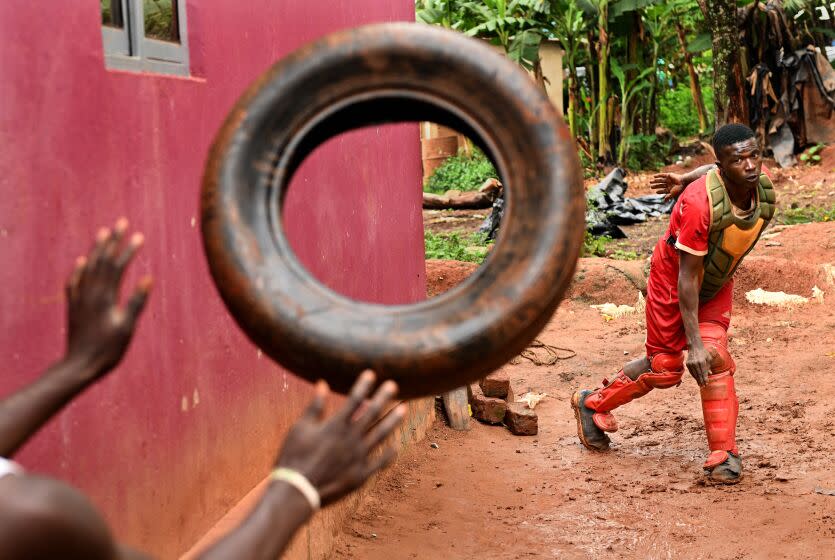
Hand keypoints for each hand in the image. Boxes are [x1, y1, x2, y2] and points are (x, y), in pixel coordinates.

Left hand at [65, 218, 151, 378]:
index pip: (118, 266)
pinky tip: (81, 262)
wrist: (80, 365)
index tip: (139, 235)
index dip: (128, 249)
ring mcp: (79, 298)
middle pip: (101, 260)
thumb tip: (148, 278)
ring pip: (87, 267)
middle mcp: (90, 293)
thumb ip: (137, 301)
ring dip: (96, 249)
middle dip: (112, 240)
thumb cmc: (108, 349)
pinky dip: (79, 269)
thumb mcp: (127, 327)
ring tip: (102, 233)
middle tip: (120, 222)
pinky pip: (74, 281)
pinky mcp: (73, 306)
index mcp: (105, 296)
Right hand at [276, 371, 405, 506]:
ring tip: (403, 409)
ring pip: (381, 434)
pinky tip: (396, 445)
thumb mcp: (300, 428)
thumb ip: (315, 406)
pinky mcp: (361, 475)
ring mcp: (358, 457)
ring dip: (393, 420)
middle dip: (383, 397)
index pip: (354, 399)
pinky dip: (389, 453)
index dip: (363, 385)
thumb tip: (322, 383)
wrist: (297, 491)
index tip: (371, 374)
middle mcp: (351, 439)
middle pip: (372, 413)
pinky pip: (380, 462)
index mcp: (335, 425)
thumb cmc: (294, 457)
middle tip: (394, 385)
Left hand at [650, 172, 684, 200]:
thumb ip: (668, 197)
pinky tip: (654, 176)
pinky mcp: (669, 175)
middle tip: (651, 187)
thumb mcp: (672, 194)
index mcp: (670, 189)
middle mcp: (669, 184)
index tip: (656, 192)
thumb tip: (664, 201)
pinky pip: (662, 175)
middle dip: (656, 186)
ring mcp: (669, 179)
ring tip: (650, 181)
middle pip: (661, 185)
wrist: (683, 182)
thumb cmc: (679, 188)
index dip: (660, 191)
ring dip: (655, 181)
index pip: (664, 190)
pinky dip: (658, 175)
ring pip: (660, 180)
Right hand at [686, 343, 713, 386]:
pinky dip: (694, 376)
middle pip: (698, 374)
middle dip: (701, 381)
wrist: (694, 347)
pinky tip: (696, 379)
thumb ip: (709, 366)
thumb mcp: (708, 358)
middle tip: (703, 386)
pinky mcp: (687, 364)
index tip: (706, 383)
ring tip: (700, 384)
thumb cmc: (704, 353)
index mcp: (702, 361)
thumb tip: (710, 374)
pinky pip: (691, 372)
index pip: (703, 372)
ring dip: (697, 380)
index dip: (705, 378)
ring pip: (694, 374)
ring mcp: (690, 363)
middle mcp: (695, 363)